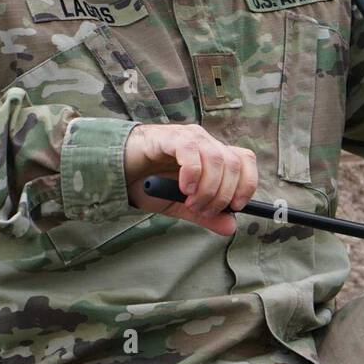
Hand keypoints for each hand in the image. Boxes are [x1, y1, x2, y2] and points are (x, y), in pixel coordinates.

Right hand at [124, 123, 257, 235]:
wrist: (117, 172)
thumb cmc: (150, 184)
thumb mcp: (181, 206)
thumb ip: (205, 215)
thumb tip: (231, 227)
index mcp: (213, 156)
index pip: (244, 160)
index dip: (247, 184)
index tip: (235, 207)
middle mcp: (205, 142)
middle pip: (233, 162)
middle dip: (223, 194)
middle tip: (203, 210)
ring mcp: (188, 137)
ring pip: (216, 158)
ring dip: (209, 188)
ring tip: (191, 202)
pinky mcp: (169, 136)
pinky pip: (190, 150)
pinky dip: (192, 173)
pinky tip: (183, 188)